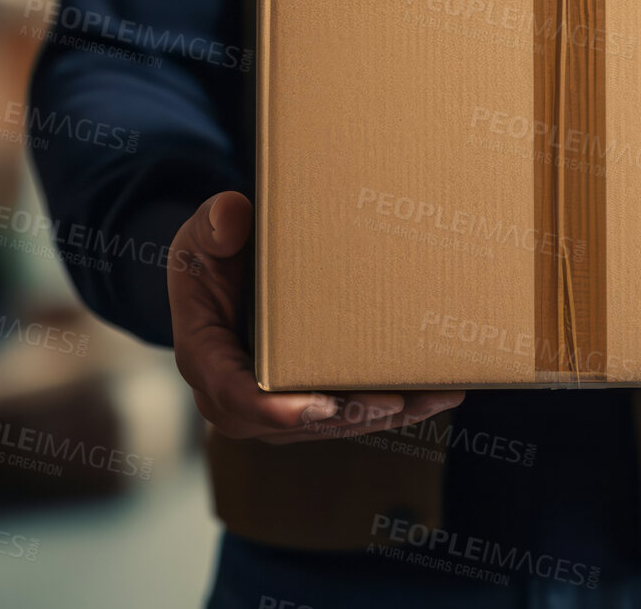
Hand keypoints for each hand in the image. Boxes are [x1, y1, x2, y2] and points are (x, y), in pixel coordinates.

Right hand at [167, 191, 464, 443]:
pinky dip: (395, 407)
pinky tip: (438, 393)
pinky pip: (349, 414)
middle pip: (297, 422)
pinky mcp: (305, 404)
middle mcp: (237, 398)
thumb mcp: (202, 233)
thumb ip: (213, 225)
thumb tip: (231, 217)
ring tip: (437, 395)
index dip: (276, 408)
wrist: (221, 277)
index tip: (319, 406)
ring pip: (332, 424)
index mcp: (206, 358)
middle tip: (398, 400)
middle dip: (350, 414)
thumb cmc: (212, 255)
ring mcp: (273, 409)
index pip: (236, 395)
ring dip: (387, 414)